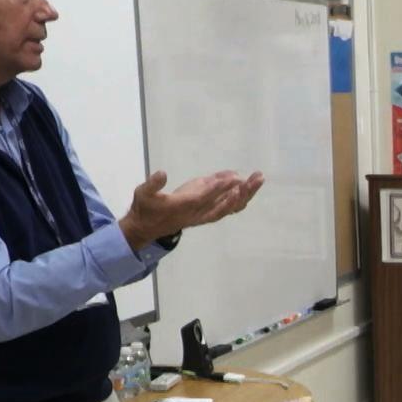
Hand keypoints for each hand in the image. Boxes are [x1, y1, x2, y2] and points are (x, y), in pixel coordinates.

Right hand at [120, 169, 265, 248]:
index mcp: (182, 206)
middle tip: (256, 177)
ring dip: (245, 194)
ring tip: (258, 179)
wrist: (148, 228)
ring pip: (229, 206)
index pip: (203, 197)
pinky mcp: (206, 215)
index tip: (234, 178)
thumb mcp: (143, 194)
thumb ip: (152, 185)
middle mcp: (197, 212)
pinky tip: (249, 188)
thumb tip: (161, 174)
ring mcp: (204, 215)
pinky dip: (239, 199)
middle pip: (224, 202)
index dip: (218, 188)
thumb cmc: (145, 208)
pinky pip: (227, 209)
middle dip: (241, 190)